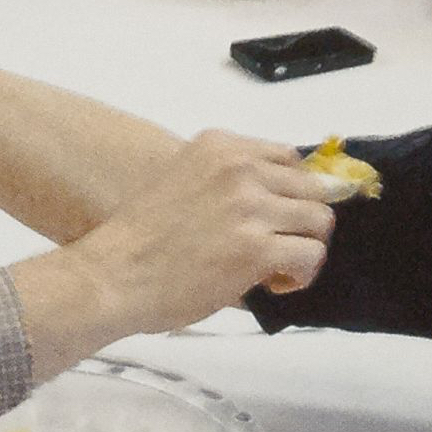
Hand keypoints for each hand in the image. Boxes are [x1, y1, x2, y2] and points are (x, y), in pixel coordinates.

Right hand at [65, 129, 334, 328]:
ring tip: (274, 270)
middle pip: (312, 188)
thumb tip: (271, 207)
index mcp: (219, 147)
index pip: (288, 158)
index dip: (291, 194)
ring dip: (304, 249)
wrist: (112, 276)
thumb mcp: (181, 185)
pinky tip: (273, 285)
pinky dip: (301, 275)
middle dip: (300, 223)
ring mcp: (249, 206)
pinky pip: (310, 255)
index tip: (277, 219)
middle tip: (276, 249)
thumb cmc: (137, 243)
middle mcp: (238, 168)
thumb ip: (224, 185)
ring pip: (319, 221)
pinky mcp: (256, 247)